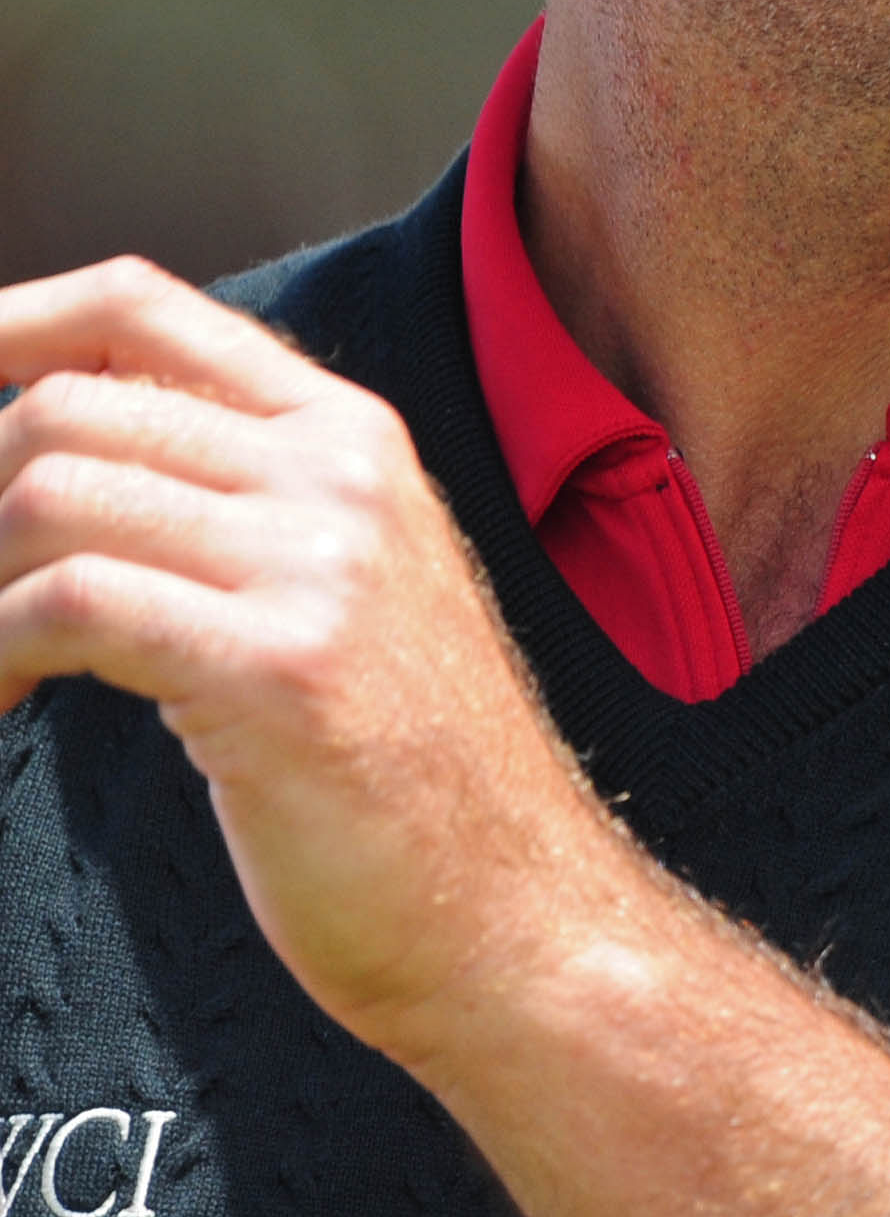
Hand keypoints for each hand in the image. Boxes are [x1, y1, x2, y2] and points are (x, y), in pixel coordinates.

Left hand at [0, 257, 628, 1066]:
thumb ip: (233, 504)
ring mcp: (319, 562)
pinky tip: (2, 704)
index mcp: (351, 439)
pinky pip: (69, 605)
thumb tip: (55, 464)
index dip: (8, 326)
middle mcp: (339, 474)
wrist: (511, 909)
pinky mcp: (280, 664)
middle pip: (67, 403)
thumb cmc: (404, 776)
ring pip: (49, 491)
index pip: (143, 307)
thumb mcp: (339, 590)